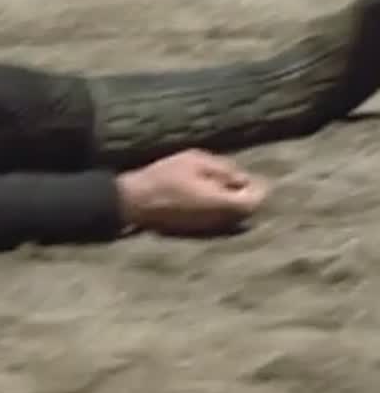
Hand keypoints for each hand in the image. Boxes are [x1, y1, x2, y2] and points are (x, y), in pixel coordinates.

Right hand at [115, 149, 268, 236]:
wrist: (134, 201)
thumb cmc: (164, 177)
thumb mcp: (195, 160)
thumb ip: (224, 169)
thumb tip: (243, 179)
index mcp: (223, 203)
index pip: (255, 201)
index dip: (258, 189)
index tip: (253, 177)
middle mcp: (220, 221)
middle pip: (244, 211)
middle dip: (243, 195)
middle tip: (235, 179)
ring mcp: (207, 229)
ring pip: (230, 217)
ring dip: (229, 202)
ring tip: (217, 185)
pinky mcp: (195, 231)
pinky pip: (216, 220)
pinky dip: (216, 208)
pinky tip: (202, 195)